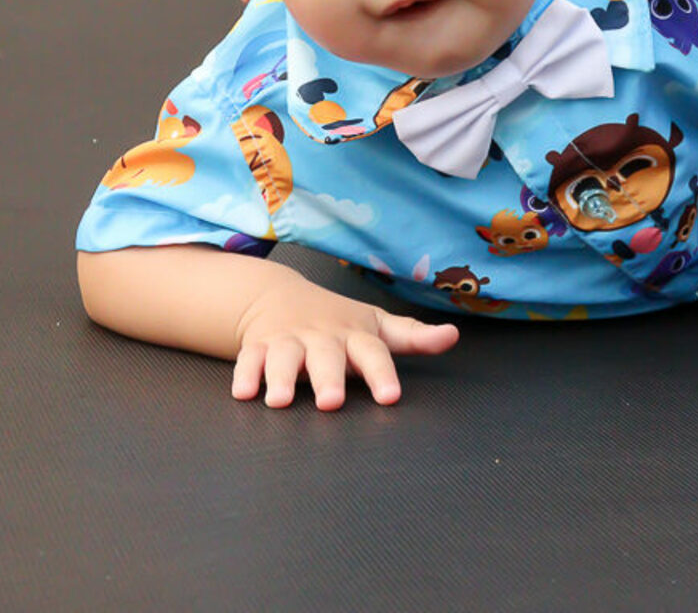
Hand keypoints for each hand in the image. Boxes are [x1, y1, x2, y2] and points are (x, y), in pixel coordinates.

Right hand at [232, 280, 458, 409]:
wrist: (279, 295)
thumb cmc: (337, 321)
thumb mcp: (376, 325)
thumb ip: (413, 337)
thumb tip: (453, 336)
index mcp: (355, 336)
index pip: (374, 353)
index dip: (382, 374)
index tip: (390, 396)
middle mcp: (322, 338)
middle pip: (326, 357)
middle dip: (328, 378)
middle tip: (331, 403)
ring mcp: (288, 341)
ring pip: (284, 357)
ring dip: (281, 378)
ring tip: (279, 402)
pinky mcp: (258, 346)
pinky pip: (249, 359)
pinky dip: (245, 374)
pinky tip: (244, 393)